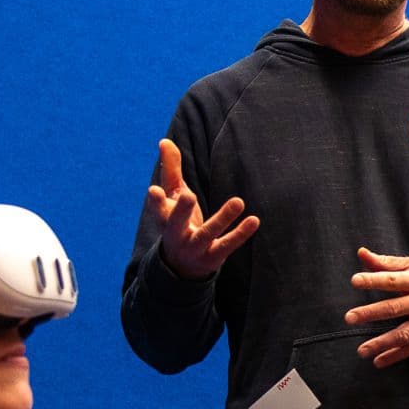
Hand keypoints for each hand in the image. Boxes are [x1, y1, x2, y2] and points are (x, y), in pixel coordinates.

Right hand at [145, 138, 258, 279]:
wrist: (182, 268)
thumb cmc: (178, 222)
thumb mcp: (173, 197)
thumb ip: (171, 170)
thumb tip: (164, 140)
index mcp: (164, 219)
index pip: (158, 209)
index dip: (155, 201)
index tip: (154, 191)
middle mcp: (176, 235)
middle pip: (177, 223)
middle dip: (181, 210)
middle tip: (188, 195)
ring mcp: (195, 248)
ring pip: (207, 233)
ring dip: (223, 218)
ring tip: (238, 201)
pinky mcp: (213, 257)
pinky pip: (228, 245)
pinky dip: (241, 234)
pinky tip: (254, 220)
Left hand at [343, 247, 408, 367]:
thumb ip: (387, 263)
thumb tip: (362, 253)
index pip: (393, 280)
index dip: (374, 280)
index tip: (355, 281)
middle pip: (396, 308)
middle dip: (371, 313)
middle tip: (350, 317)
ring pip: (404, 334)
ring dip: (382, 343)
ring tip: (362, 350)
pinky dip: (395, 356)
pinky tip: (378, 361)